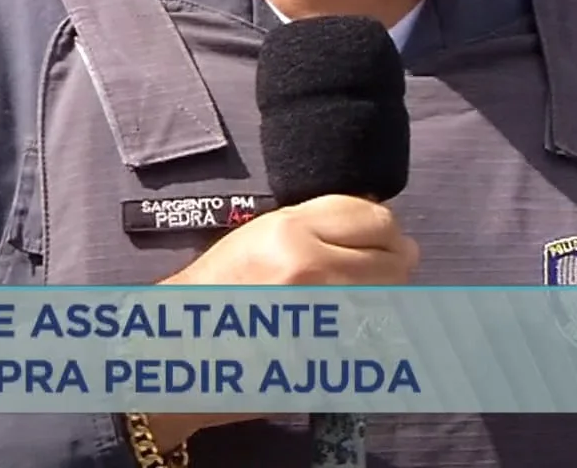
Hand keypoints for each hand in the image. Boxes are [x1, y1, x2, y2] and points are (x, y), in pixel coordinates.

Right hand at [140, 196, 418, 451]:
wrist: (183, 350)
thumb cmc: (218, 290)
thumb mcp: (262, 235)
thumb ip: (319, 225)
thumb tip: (384, 228)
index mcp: (289, 233)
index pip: (373, 217)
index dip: (385, 228)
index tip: (383, 237)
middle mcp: (311, 269)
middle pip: (394, 258)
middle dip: (393, 262)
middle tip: (380, 270)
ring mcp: (322, 317)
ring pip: (392, 299)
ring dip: (386, 298)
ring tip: (357, 299)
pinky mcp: (327, 358)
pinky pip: (375, 338)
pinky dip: (373, 332)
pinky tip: (347, 330)